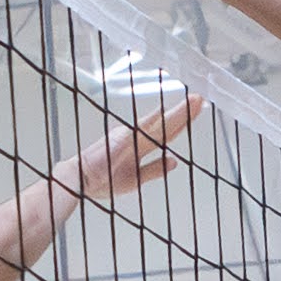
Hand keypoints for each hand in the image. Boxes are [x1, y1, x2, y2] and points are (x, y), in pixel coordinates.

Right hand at [64, 97, 195, 205]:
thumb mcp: (135, 179)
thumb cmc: (101, 180)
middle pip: (167, 125)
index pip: (166, 134)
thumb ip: (154, 169)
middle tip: (201, 100)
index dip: (183, 124)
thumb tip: (174, 161)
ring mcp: (131, 136)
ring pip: (160, 123)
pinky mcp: (123, 138)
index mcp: (139, 146)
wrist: (80, 181)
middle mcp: (137, 137)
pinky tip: (168, 110)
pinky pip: (143, 128)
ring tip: (195, 100)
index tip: (196, 113)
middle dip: (186, 113)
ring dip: (178, 112)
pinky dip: (156, 119)